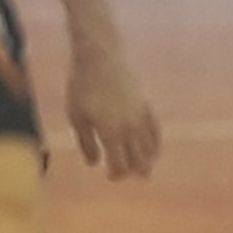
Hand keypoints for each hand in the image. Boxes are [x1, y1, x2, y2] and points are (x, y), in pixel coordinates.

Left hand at [66, 46, 160, 181]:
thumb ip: (86, 142)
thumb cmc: (82, 86)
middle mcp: (129, 127)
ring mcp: (140, 115)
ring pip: (149, 146)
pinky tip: (153, 148)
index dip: (117, 174)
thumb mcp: (76, 116)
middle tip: (129, 176)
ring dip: (147, 160)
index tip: (111, 176)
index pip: (120, 164)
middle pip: (138, 159)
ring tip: (144, 169)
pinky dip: (155, 142)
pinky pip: (155, 129)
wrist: (100, 56)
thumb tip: (94, 164)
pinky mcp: (145, 103)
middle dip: (134, 171)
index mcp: (111, 132)